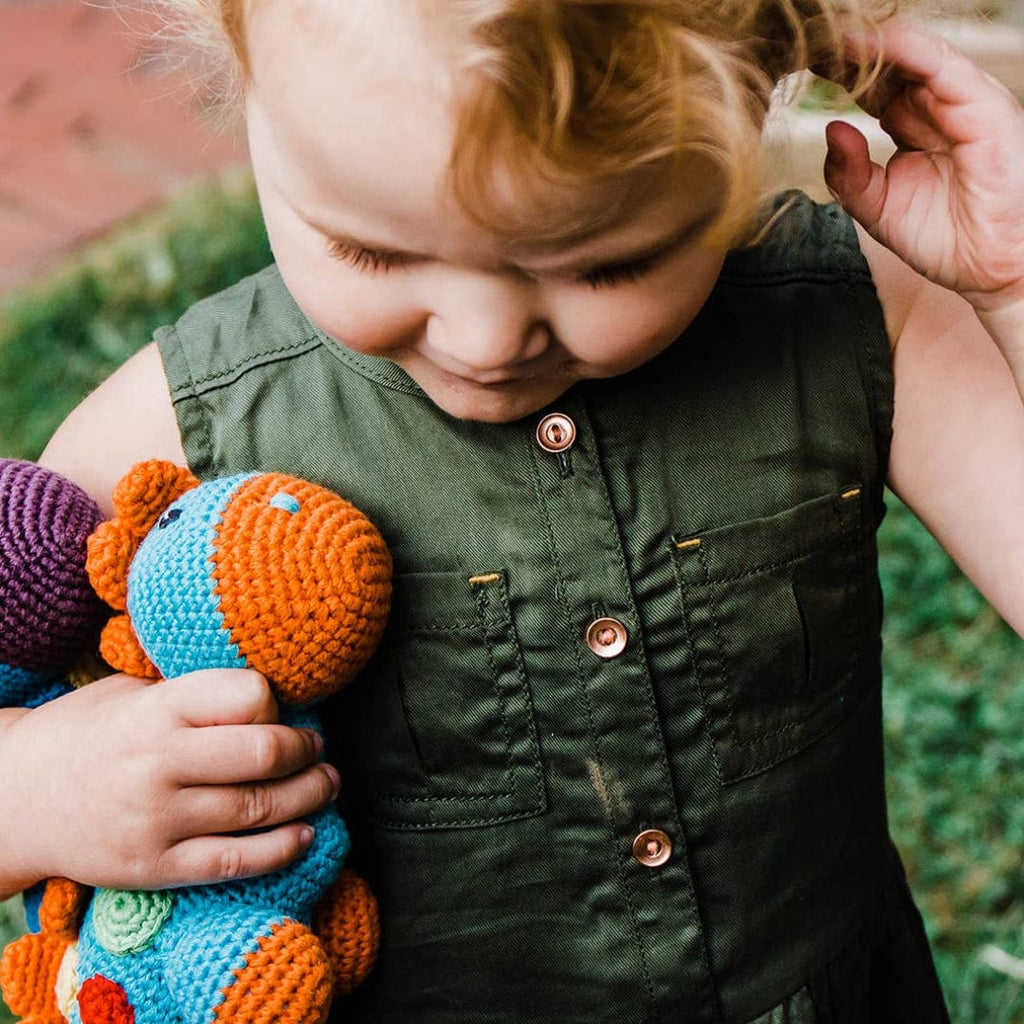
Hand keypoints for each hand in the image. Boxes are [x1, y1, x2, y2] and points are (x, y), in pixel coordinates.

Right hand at [0, 670, 339, 890]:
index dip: (275, 701)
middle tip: (319, 747)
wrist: (13, 799)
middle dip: (305, 750)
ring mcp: (155, 821)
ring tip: (327, 783)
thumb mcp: (129, 690)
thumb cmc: (85, 731)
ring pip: (257, 809)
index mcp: (155, 709)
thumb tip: (269, 691)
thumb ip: (191, 691)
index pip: (247, 696)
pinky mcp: (153, 868)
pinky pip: (232, 862)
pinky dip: (279, 849)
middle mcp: (157, 764)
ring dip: (308, 795)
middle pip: (263, 755)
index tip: (280, 708)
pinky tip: (305, 834)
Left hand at [823, 20, 1023, 317]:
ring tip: (829, 38)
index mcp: (913, 124)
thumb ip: (848, 174)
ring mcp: (963, 104)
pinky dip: (908, 51)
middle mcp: (939, 106)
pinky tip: (871, 46)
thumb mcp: (877, 208)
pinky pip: (944, 67)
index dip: (837, 74)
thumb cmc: (941, 240)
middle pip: (890, 63)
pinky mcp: (984, 108)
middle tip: (804, 43)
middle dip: (848, 53)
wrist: (987, 269)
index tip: (798, 65)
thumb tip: (831, 129)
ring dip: (871, 45)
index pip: (873, 85)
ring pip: (915, 55)